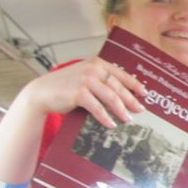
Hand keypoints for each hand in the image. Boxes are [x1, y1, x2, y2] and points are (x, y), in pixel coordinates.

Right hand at [23, 57, 146, 128]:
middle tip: (140, 110)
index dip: (135, 84)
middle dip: (131, 100)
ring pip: (111, 97)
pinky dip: (105, 117)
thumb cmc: (67, 86)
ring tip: (128, 120)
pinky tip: (111, 124)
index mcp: (97, 63)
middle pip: (118, 87)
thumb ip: (102, 80)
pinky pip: (97, 107)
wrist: (42, 91)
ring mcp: (85, 80)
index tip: (145, 94)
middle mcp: (93, 69)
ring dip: (121, 110)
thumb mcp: (86, 77)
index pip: (121, 74)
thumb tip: (124, 94)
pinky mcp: (78, 93)